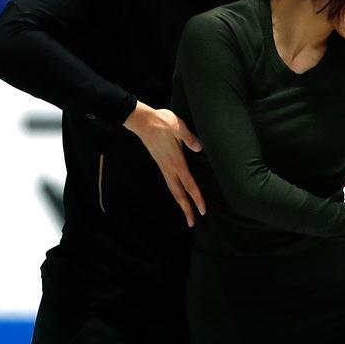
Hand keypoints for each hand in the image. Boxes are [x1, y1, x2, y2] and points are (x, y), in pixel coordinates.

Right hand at [123, 101, 205, 226]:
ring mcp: (163, 166)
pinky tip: (178, 192)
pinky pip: (169, 182)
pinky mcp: (160, 163)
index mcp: (176, 162)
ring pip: (173, 189)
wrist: (142, 121)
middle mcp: (169, 168)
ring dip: (180, 202)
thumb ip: (190, 139)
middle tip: (192, 222)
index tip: (202, 211)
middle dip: (186, 208)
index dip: (196, 198)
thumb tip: (199, 148)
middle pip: (179, 193)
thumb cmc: (162, 122)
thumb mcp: (179, 127)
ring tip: (186, 212)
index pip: (189, 184)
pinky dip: (175, 191)